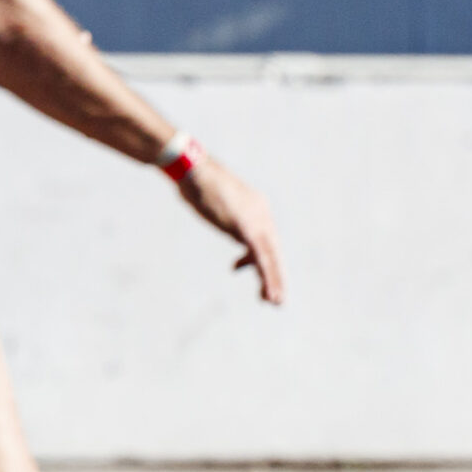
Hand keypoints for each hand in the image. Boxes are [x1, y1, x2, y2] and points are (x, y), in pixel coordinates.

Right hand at [176, 154, 286, 303]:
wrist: (193, 169)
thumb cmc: (197, 180)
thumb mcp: (213, 198)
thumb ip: (220, 209)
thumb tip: (214, 209)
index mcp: (256, 206)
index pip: (265, 237)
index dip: (262, 257)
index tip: (242, 268)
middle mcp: (262, 213)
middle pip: (273, 249)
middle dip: (275, 274)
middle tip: (278, 297)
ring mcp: (256, 221)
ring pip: (271, 258)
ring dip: (274, 281)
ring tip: (276, 302)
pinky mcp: (247, 229)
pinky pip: (262, 258)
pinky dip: (267, 277)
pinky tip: (268, 292)